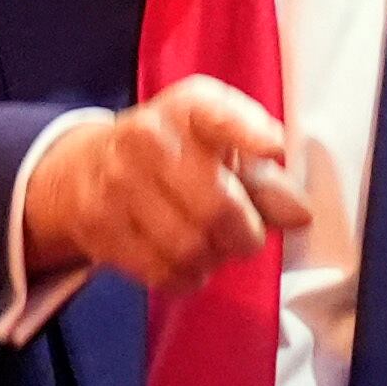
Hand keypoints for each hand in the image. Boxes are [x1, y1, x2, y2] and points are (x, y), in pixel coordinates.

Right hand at [23, 78, 312, 292]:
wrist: (86, 167)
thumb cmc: (175, 155)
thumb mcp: (220, 150)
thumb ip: (265, 179)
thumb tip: (300, 215)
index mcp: (188, 108)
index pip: (218, 115)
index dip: (248, 132)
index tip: (274, 147)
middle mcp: (147, 137)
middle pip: (215, 208)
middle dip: (245, 235)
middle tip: (247, 238)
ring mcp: (117, 182)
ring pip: (188, 248)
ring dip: (213, 259)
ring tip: (212, 247)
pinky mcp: (98, 224)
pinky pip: (161, 271)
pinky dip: (186, 277)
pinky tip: (186, 261)